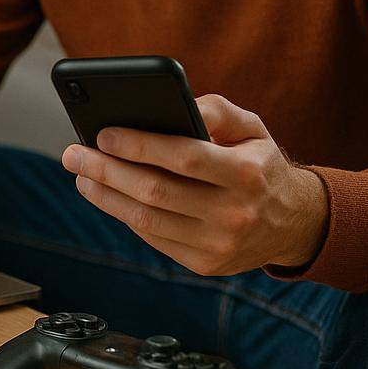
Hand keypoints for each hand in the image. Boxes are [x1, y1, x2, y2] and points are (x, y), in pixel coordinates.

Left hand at [61, 94, 326, 274]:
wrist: (294, 223)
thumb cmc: (260, 164)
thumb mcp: (252, 128)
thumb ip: (217, 110)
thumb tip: (177, 103)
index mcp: (247, 174)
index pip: (184, 157)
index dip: (139, 146)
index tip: (102, 133)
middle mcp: (234, 213)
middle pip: (156, 191)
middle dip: (107, 170)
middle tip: (73, 154)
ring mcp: (219, 245)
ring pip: (147, 220)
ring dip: (105, 196)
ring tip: (82, 174)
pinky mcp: (205, 265)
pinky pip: (154, 238)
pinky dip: (125, 215)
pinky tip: (107, 195)